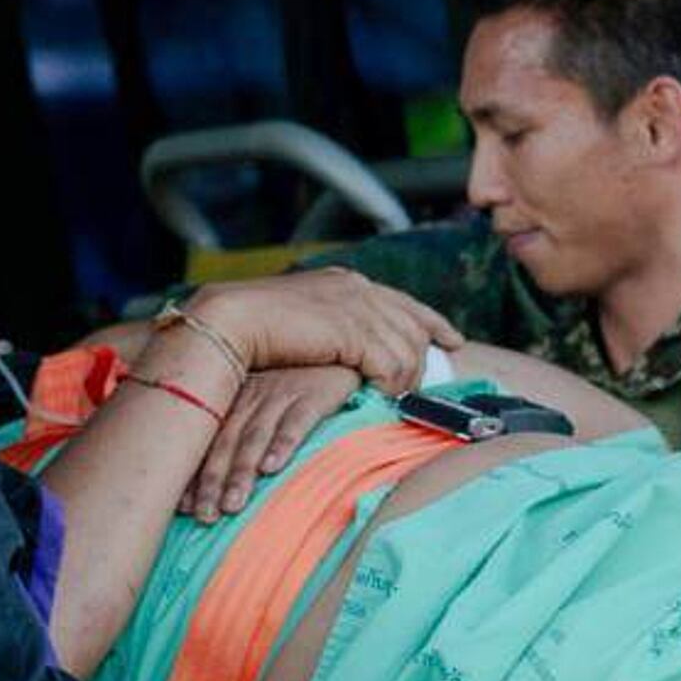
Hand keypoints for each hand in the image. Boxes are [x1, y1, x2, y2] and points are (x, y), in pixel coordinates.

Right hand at [184, 269, 451, 389]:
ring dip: (406, 377)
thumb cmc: (250, 327)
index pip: (403, 301)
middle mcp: (357, 289)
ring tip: (398, 399)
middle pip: (413, 325)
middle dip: (424, 357)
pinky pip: (392, 365)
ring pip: (407, 348)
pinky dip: (392, 384)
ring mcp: (358, 308)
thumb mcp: (301, 319)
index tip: (452, 339)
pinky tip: (384, 397)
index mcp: (344, 281)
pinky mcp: (354, 332)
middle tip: (423, 385)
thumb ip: (329, 326)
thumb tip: (347, 346)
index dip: (432, 321)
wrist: (228, 322)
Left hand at [186, 365, 355, 519]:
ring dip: (242, 472)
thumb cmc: (304, 379)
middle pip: (227, 443)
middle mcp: (253, 396)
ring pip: (255, 437)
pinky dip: (283, 445)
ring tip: (233, 505)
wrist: (343, 349)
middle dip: (214, 482)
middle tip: (205, 517)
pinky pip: (296, 422)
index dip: (196, 474)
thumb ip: (247, 428)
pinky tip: (273, 468)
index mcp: (237, 398)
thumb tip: (227, 476)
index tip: (185, 508)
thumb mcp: (268, 396)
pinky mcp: (313, 394)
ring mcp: (282, 393)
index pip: (209, 441)